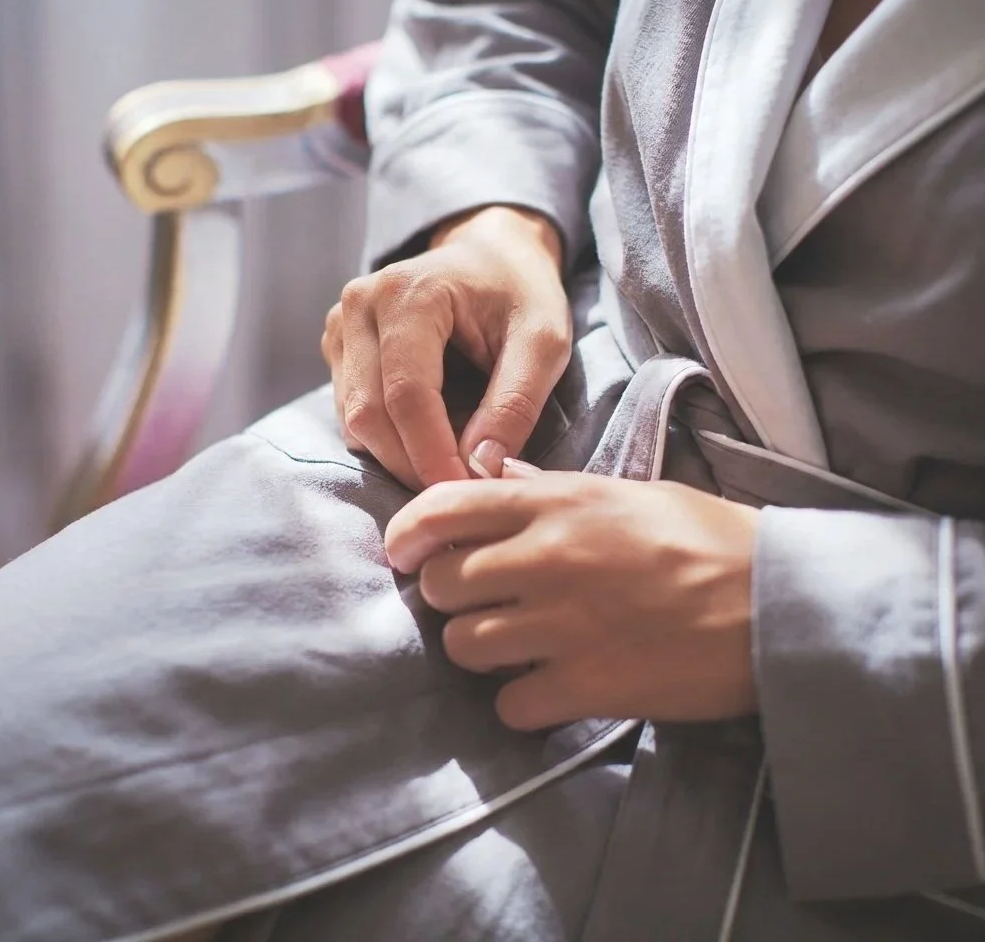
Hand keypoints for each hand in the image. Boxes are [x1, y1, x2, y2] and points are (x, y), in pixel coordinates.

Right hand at [321, 207, 570, 490]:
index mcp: (409, 292)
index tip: (465, 492)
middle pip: (370, 415)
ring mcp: (340, 326)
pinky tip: (428, 440)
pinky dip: (388, 441)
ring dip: (399, 457)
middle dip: (413, 465)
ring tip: (450, 463)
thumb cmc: (520, 293)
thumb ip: (515, 403)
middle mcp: (360, 305)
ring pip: (354, 422)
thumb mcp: (543, 341)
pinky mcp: (338, 348)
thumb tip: (480, 469)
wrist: (490, 253)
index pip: (407, 395)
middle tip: (460, 491)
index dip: (432, 455)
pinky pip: (351, 415)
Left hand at [384, 474, 758, 729]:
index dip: (407, 532)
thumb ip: (553, 491)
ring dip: (480, 650)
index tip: (403, 552)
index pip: (444, 507)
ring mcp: (564, 626)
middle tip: (481, 603)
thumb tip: (501, 478)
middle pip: (440, 585)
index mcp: (557, 503)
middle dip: (448, 597)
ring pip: (463, 646)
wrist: (781, 603)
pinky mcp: (589, 686)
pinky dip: (521, 703)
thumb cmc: (710, 538)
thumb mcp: (629, 493)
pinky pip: (510, 705)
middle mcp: (547, 559)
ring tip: (515, 648)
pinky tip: (550, 689)